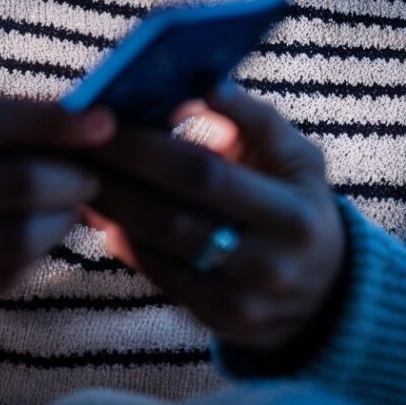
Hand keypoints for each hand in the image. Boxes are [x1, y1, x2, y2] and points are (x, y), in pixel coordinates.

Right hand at [0, 94, 114, 342]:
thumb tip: (35, 121)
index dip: (51, 120)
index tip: (100, 119)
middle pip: (9, 191)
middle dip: (68, 177)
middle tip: (90, 168)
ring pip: (10, 247)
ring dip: (55, 224)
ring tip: (66, 204)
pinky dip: (22, 262)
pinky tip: (28, 240)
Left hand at [82, 81, 346, 352]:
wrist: (329, 291)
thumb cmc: (297, 199)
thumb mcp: (296, 156)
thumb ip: (251, 118)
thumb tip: (199, 80)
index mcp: (293, 212)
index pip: (206, 174)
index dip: (149, 147)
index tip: (105, 115)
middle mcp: (271, 264)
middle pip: (174, 216)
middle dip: (119, 177)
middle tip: (76, 144)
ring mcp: (245, 302)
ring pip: (161, 252)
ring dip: (115, 211)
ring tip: (83, 173)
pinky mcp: (222, 324)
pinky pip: (162, 280)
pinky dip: (130, 244)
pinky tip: (107, 214)